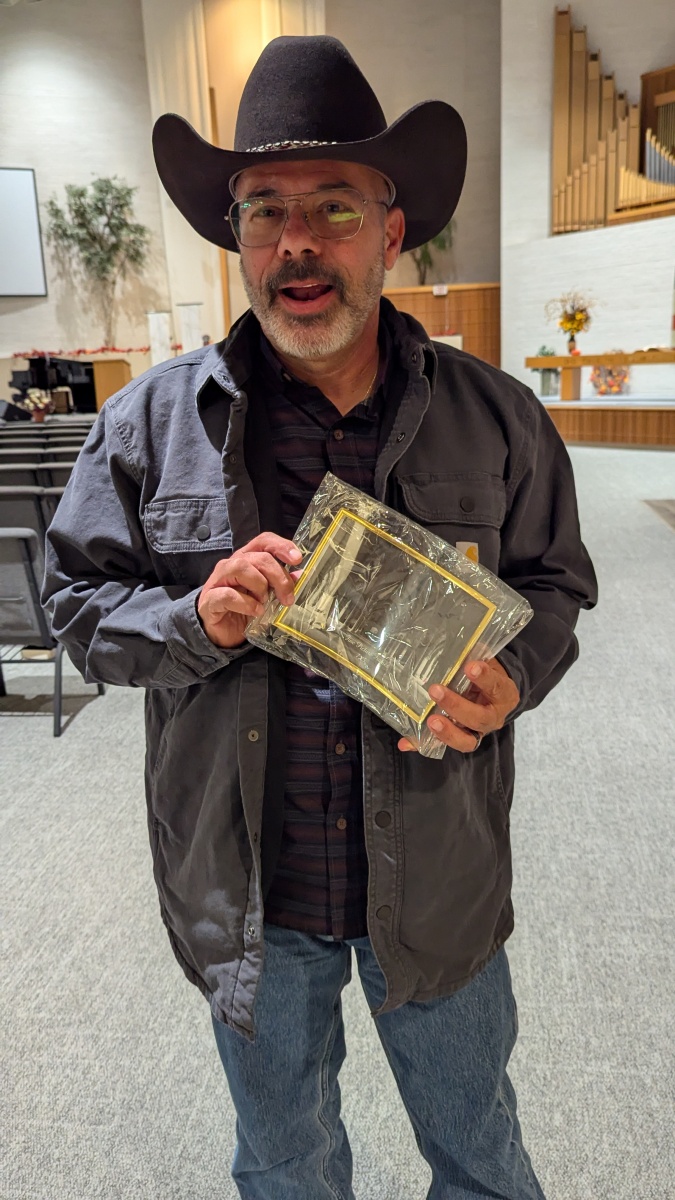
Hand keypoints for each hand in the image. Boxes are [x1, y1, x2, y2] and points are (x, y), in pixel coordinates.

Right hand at [198, 533, 301, 648]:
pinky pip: (228, 594)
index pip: (264, 540)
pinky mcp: (210, 599)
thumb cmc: (245, 608)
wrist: (222, 631)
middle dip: (278, 577)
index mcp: (247, 558)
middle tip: (287, 597)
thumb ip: (280, 583)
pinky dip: (247, 604)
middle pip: (259, 557)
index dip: (282, 546)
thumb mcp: (267, 595)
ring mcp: (218, 580)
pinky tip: (256, 612)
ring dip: (259, 586)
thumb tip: (299, 575)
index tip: (297, 559)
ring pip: (241, 568)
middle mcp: (231, 564)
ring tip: (264, 602)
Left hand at [398, 658, 518, 753]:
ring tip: (430, 721)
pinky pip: (439, 746)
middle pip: (480, 719)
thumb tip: (456, 644)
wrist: (492, 693)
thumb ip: (474, 657)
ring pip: (466, 741)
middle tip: (436, 691)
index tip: (471, 667)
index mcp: (503, 695)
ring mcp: (477, 732)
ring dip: (447, 732)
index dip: (485, 678)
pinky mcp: (458, 739)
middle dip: (457, 706)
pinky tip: (405, 742)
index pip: (497, 687)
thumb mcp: (485, 662)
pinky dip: (421, 744)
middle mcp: (494, 718)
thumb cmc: (485, 674)